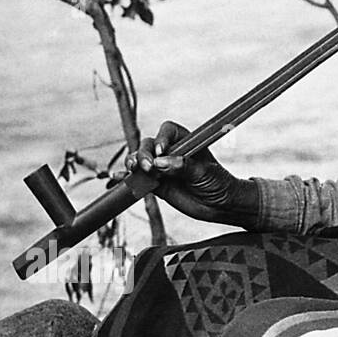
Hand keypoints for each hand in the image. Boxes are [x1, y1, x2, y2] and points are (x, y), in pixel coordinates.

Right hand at [114, 121, 257, 224]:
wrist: (220, 205)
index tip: (161, 151)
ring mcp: (161, 167)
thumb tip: (161, 164)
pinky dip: (127, 178)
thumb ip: (182, 166)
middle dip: (144, 154)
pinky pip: (138, 178)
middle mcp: (170, 151)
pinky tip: (118, 178)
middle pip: (149, 144)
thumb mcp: (203, 173)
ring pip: (140, 159)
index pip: (168, 131)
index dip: (162, 138)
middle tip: (147, 167)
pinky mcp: (155, 183)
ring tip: (133, 171)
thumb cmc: (217, 183)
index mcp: (185, 141)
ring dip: (133, 163)